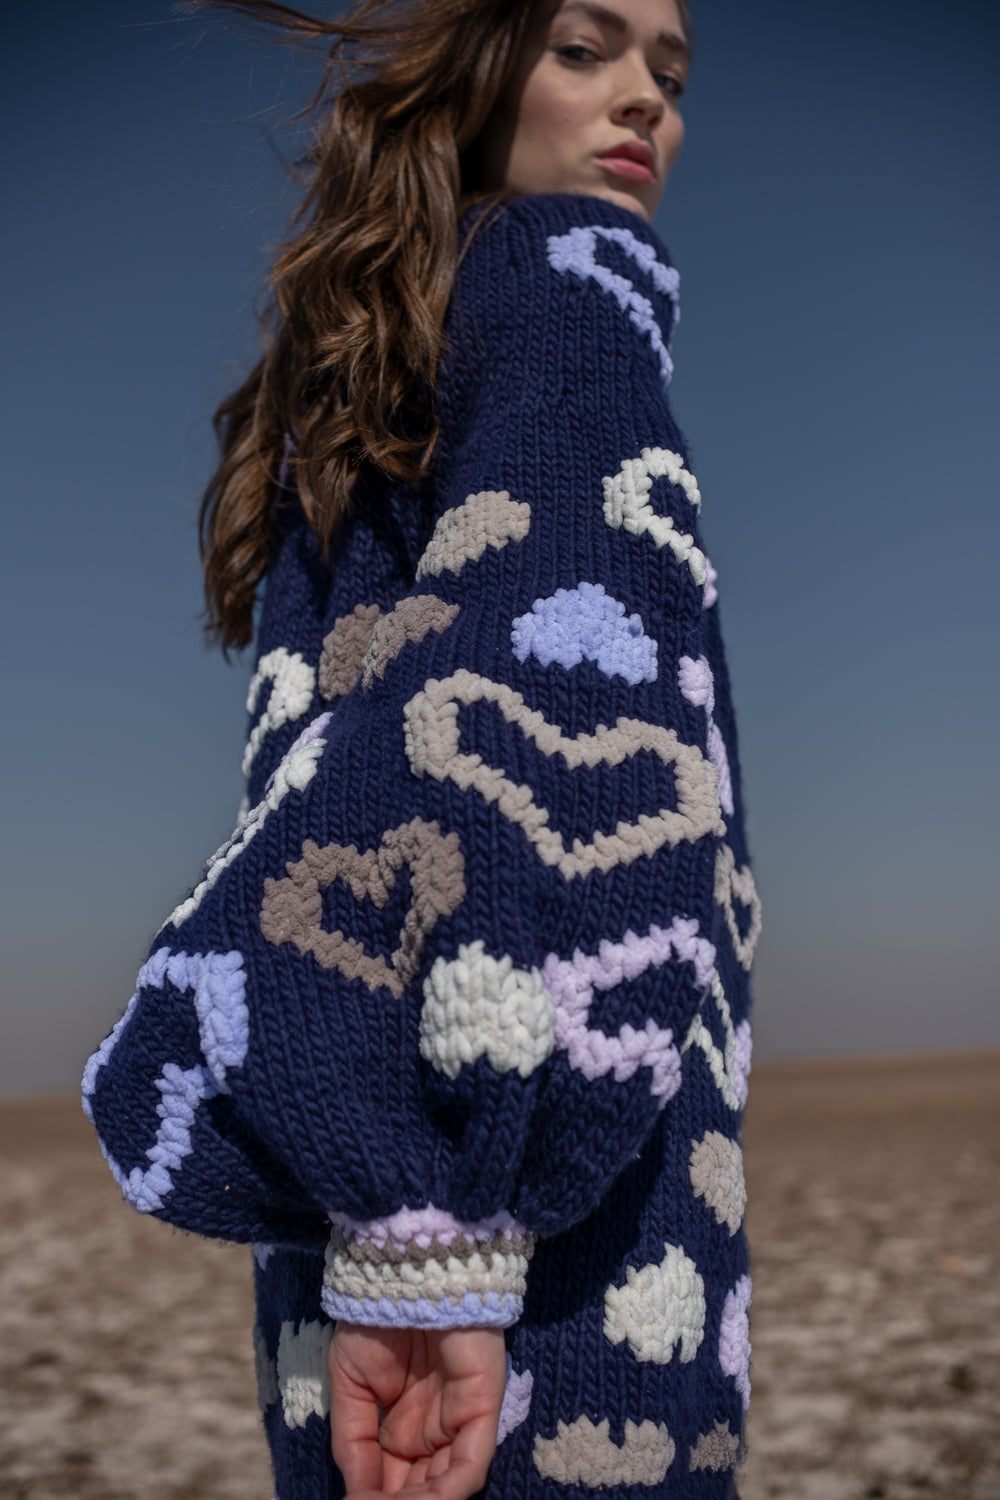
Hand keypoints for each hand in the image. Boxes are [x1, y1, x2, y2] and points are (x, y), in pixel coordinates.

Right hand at [329, 1321, 507, 1498]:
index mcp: (406, 1424)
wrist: (403, 1270)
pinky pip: (470, 1465)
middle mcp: (436, 1427)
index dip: (375, 1499)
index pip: (395, 1481)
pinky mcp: (483, 1407)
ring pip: (446, 1486)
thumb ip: (354, 1442)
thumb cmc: (376, 1315)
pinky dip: (444, 1494)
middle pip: (422, 1488)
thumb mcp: (351, 1384)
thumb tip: (354, 1496)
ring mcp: (462, 1418)